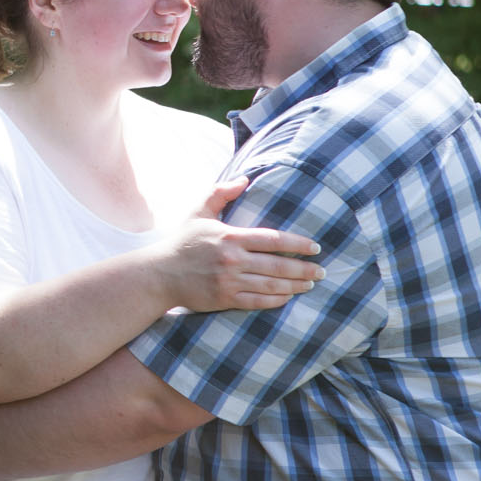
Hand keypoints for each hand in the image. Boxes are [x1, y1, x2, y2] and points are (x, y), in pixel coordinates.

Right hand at [157, 178, 323, 312]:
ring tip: (310, 284)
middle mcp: (232, 259)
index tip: (315, 247)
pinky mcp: (224, 299)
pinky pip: (258, 301)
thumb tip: (245, 178)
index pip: (273, 239)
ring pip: (271, 285)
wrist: (159, 274)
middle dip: (304, 268)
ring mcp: (229, 281)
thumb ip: (220, 193)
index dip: (298, 244)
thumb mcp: (198, 212)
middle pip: (278, 265)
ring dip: (295, 285)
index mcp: (230, 236)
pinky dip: (276, 300)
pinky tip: (288, 297)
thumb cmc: (182, 242)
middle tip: (322, 271)